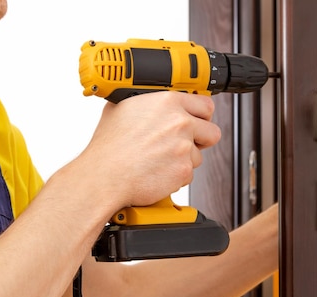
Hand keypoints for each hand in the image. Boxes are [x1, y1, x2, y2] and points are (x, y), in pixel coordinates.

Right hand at [80, 91, 220, 207]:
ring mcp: (184, 148)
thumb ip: (144, 102)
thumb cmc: (109, 147)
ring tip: (161, 160)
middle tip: (185, 143)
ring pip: (199, 156)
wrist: (105, 176)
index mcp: (167, 102)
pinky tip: (158, 171)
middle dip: (201, 139)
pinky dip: (176, 176)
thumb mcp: (120, 108)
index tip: (199, 120)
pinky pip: (189, 174)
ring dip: (185, 159)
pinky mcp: (184, 170)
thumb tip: (148, 99)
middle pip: (211, 131)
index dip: (202, 115)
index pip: (205, 104)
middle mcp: (180, 123)